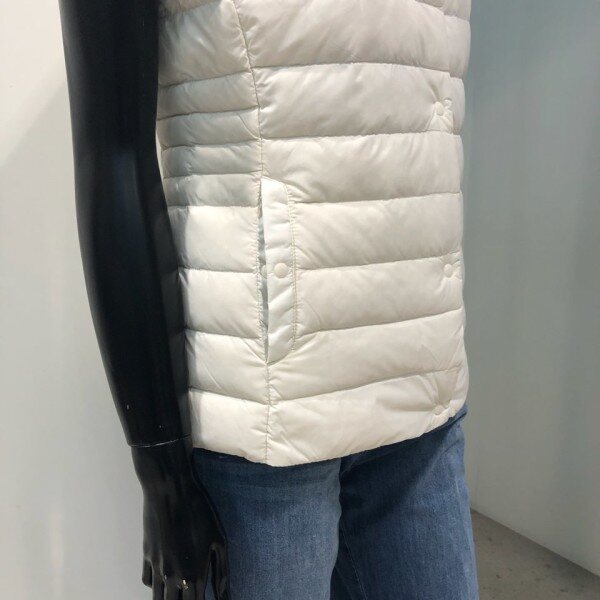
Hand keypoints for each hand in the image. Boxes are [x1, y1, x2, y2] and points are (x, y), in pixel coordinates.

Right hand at [132, 438, 228, 598]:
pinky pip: (148, 581)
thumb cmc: (199, 512)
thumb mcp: (218, 540)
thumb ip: (221, 571)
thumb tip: (224, 595)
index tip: (209, 599)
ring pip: (158, 598)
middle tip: (194, 594)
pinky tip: (165, 580)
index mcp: (194, 575)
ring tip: (178, 594)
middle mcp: (173, 577)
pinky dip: (155, 586)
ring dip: (169, 599)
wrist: (170, 491)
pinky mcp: (146, 555)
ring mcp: (157, 567)